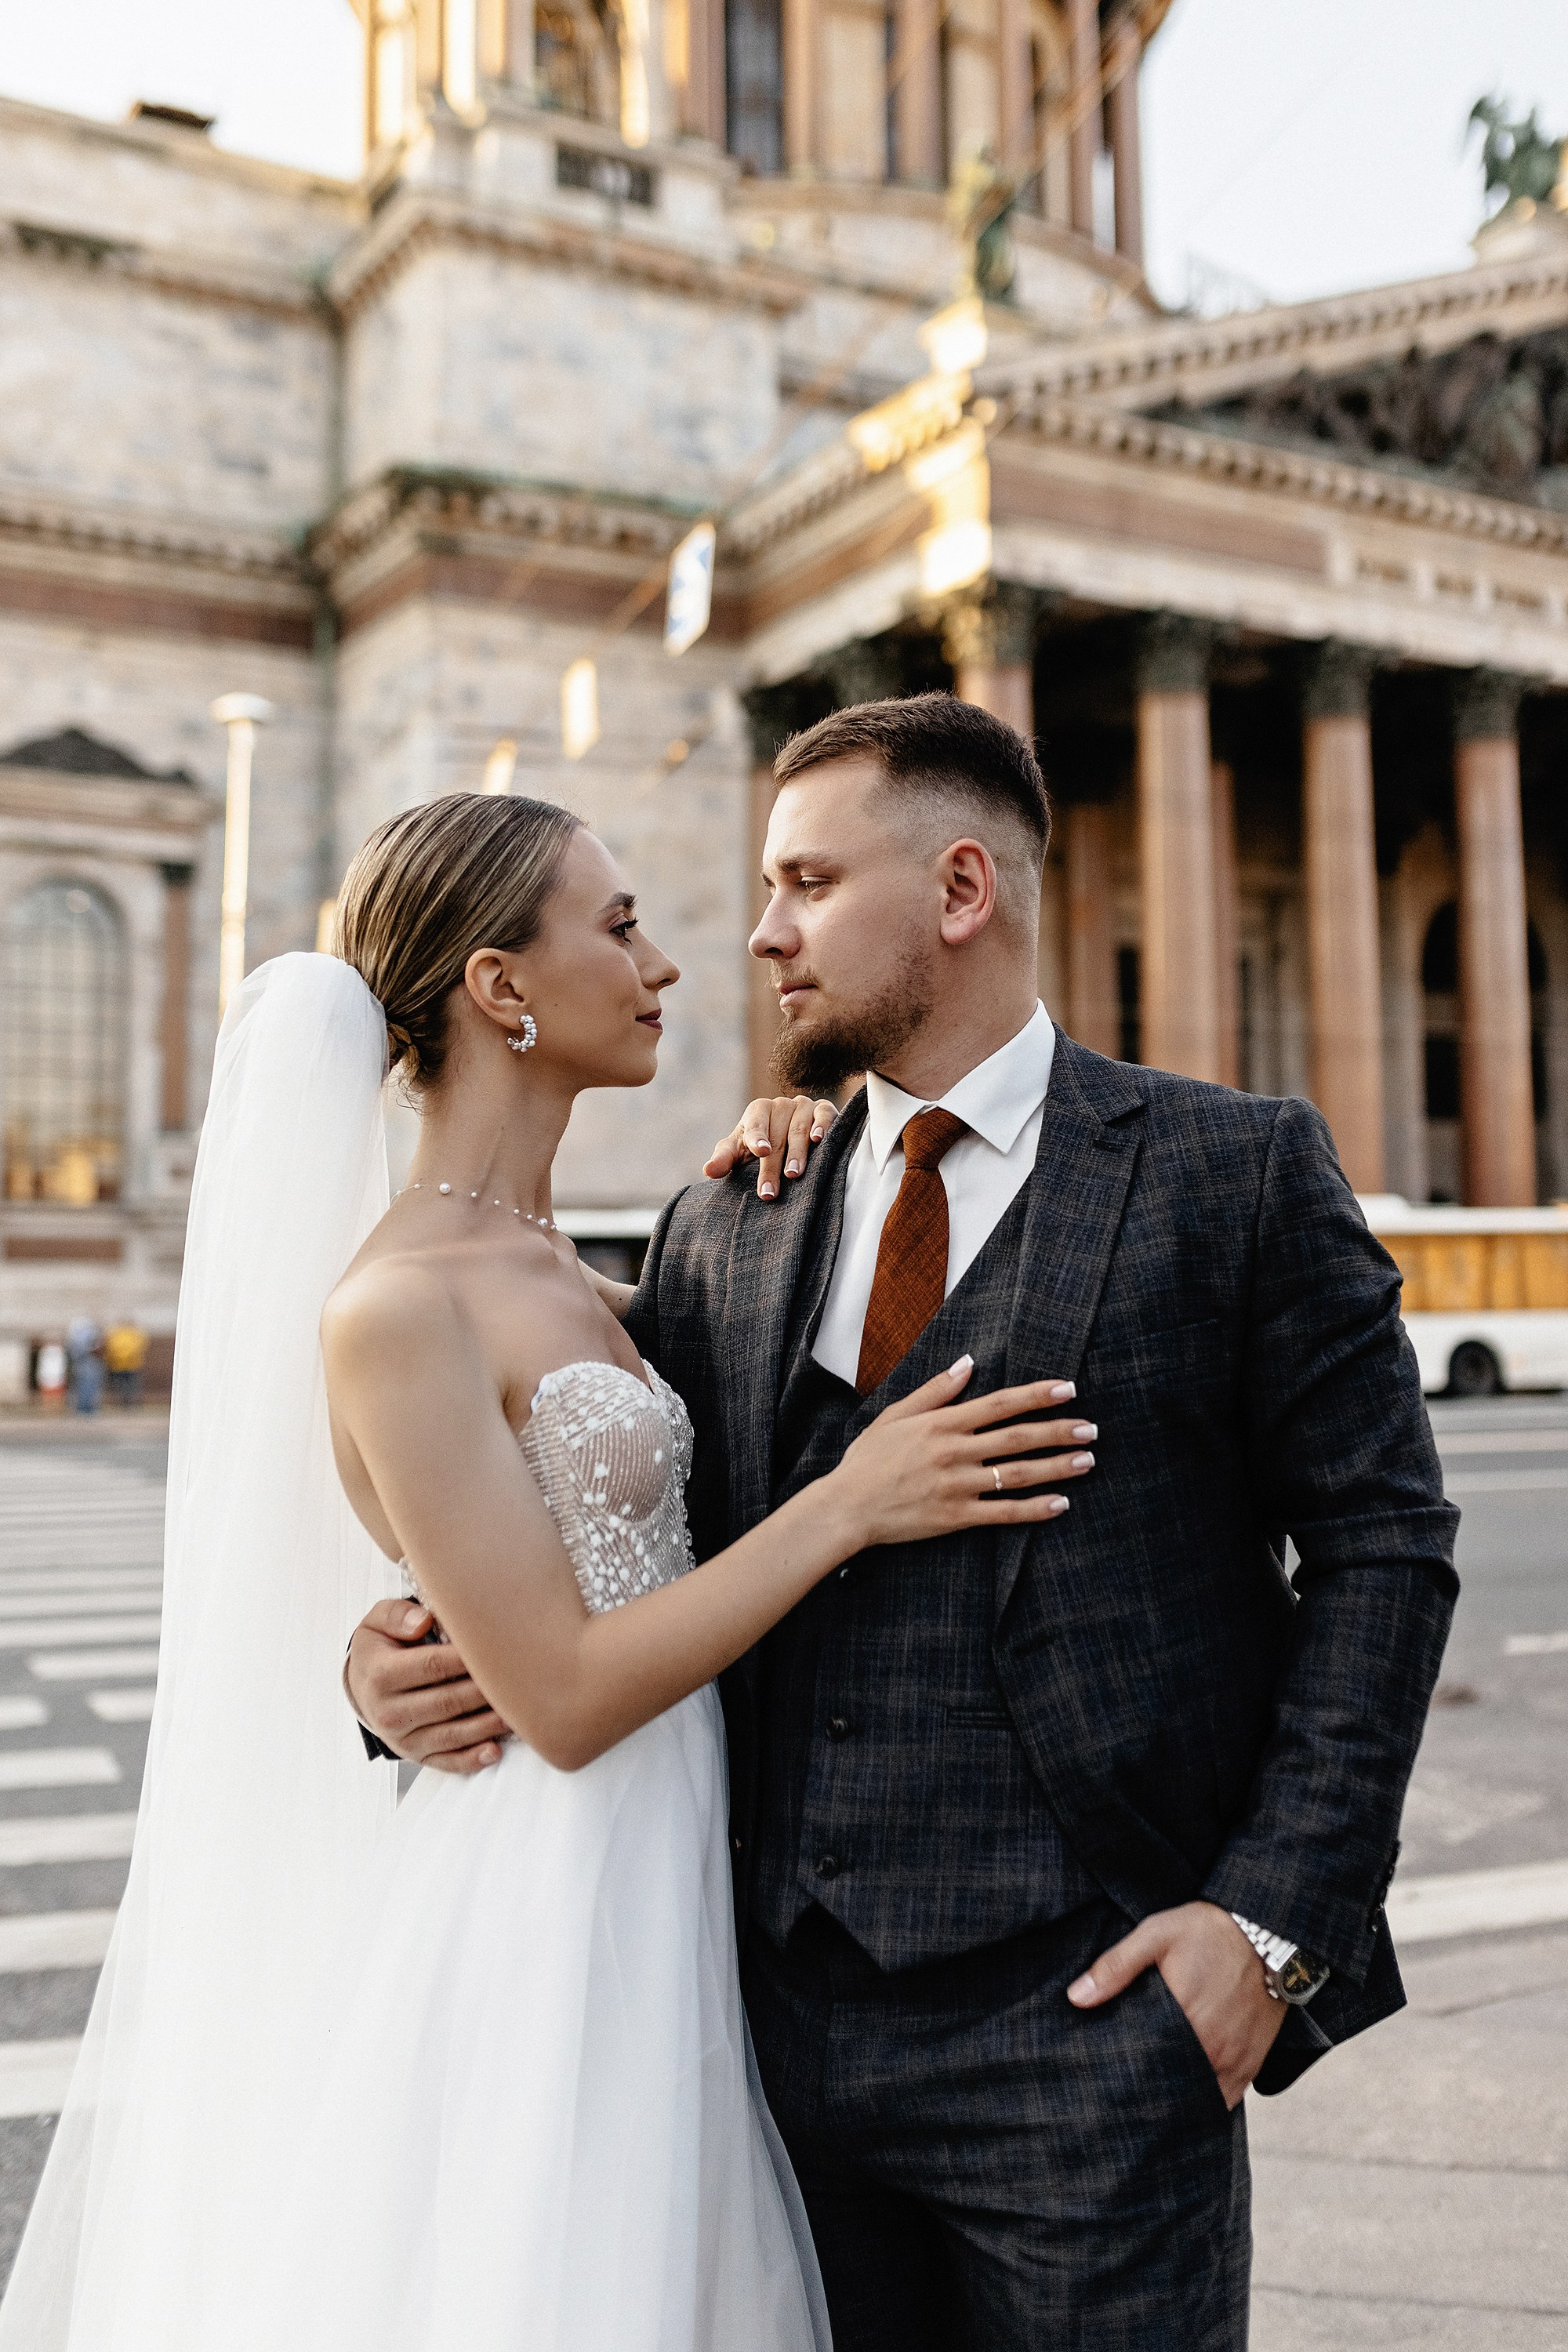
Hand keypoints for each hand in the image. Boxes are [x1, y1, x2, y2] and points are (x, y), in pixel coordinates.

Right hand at [345, 1597, 509, 1773]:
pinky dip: (472, 1759)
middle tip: (519, 1677)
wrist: (361, 1686)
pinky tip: (495, 1750)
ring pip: (452, 1734)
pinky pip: (446, 1761)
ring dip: (487, 1725)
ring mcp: (403, 1738)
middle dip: (485, 1690)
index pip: (432, 1666)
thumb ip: (398, 1615)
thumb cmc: (380, 1647)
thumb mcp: (377, 1622)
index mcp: (381, 1675)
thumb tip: (423, 1622)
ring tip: (518, 1711)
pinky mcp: (416, 1755)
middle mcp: (389, 1712)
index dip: (466, 1658)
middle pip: (448, 1701)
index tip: (497, 1648)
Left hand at [703, 1095, 837, 1197]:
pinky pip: (824, 1115)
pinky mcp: (824, 1109)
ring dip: (797, 1153)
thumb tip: (708, 1170)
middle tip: (770, 1192)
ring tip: (793, 1175)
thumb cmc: (759, 1147)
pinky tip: (819, 1139)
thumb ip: (724, 1159)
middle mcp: (780, 1105)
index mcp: (758, 1111)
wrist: (789, 1138)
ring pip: (800, 1129)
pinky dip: (823, 1126)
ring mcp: (803, 1105)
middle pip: (777, 1136)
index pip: (756, 1124)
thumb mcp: (739, 1151)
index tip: (761, 1152)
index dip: (758, 1138)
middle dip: (773, 1166)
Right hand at [829, 1359, 1095, 1549]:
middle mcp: (954, 1452)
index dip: (1038, 1395)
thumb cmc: (868, 1460)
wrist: (846, 1507)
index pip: (1001, 1404)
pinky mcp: (956, 1517)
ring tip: (1087, 1461)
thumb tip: (968, 1363)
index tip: (1068, 1388)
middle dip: (1059, 1431)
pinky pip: (1003, 1513)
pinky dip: (1034, 1509)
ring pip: (1018, 1474)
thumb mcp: (896, 1415)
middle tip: (1091, 1428)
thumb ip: (936, 1390)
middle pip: (1018, 1438)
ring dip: (1056, 1467)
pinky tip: (1060, 1503)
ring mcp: (957, 1486)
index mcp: (942, 1423)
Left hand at [1067, 1900, 1285, 2108]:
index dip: (1124, 2083)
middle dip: (1147, 2098)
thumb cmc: (1209, 1930)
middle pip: (1172, 2092)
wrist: (1269, 1931)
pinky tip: (1185, 2100)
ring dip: (1177, 2103)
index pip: (1145, 2069)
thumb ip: (1116, 1967)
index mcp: (1184, 2022)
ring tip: (1149, 2107)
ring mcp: (1235, 2062)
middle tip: (1119, 2103)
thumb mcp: (1156, 1935)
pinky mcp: (1252, 2063)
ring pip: (1200, 2101)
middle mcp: (1212, 2052)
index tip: (1102, 2088)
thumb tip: (1075, 1997)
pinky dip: (1206, 2102)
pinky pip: (1226, 2098)